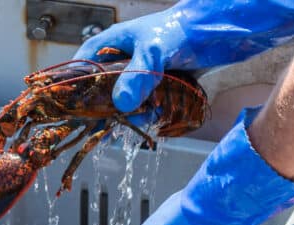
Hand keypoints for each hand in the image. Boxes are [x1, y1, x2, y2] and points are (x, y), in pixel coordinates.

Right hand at [74, 0, 293, 111]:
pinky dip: (149, 111)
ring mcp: (139, 73)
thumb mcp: (154, 52)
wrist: (217, 32)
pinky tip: (158, 114)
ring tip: (145, 116)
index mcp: (110, 44)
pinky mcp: (156, 83)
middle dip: (108, 108)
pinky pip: (145, 103)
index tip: (77, 111)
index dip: (76, 89)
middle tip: (112, 124)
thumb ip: (137, 76)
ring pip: (124, 101)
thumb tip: (121, 105)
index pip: (81, 68)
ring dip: (132, 113)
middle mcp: (121, 59)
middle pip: (102, 90)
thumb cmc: (181, 31)